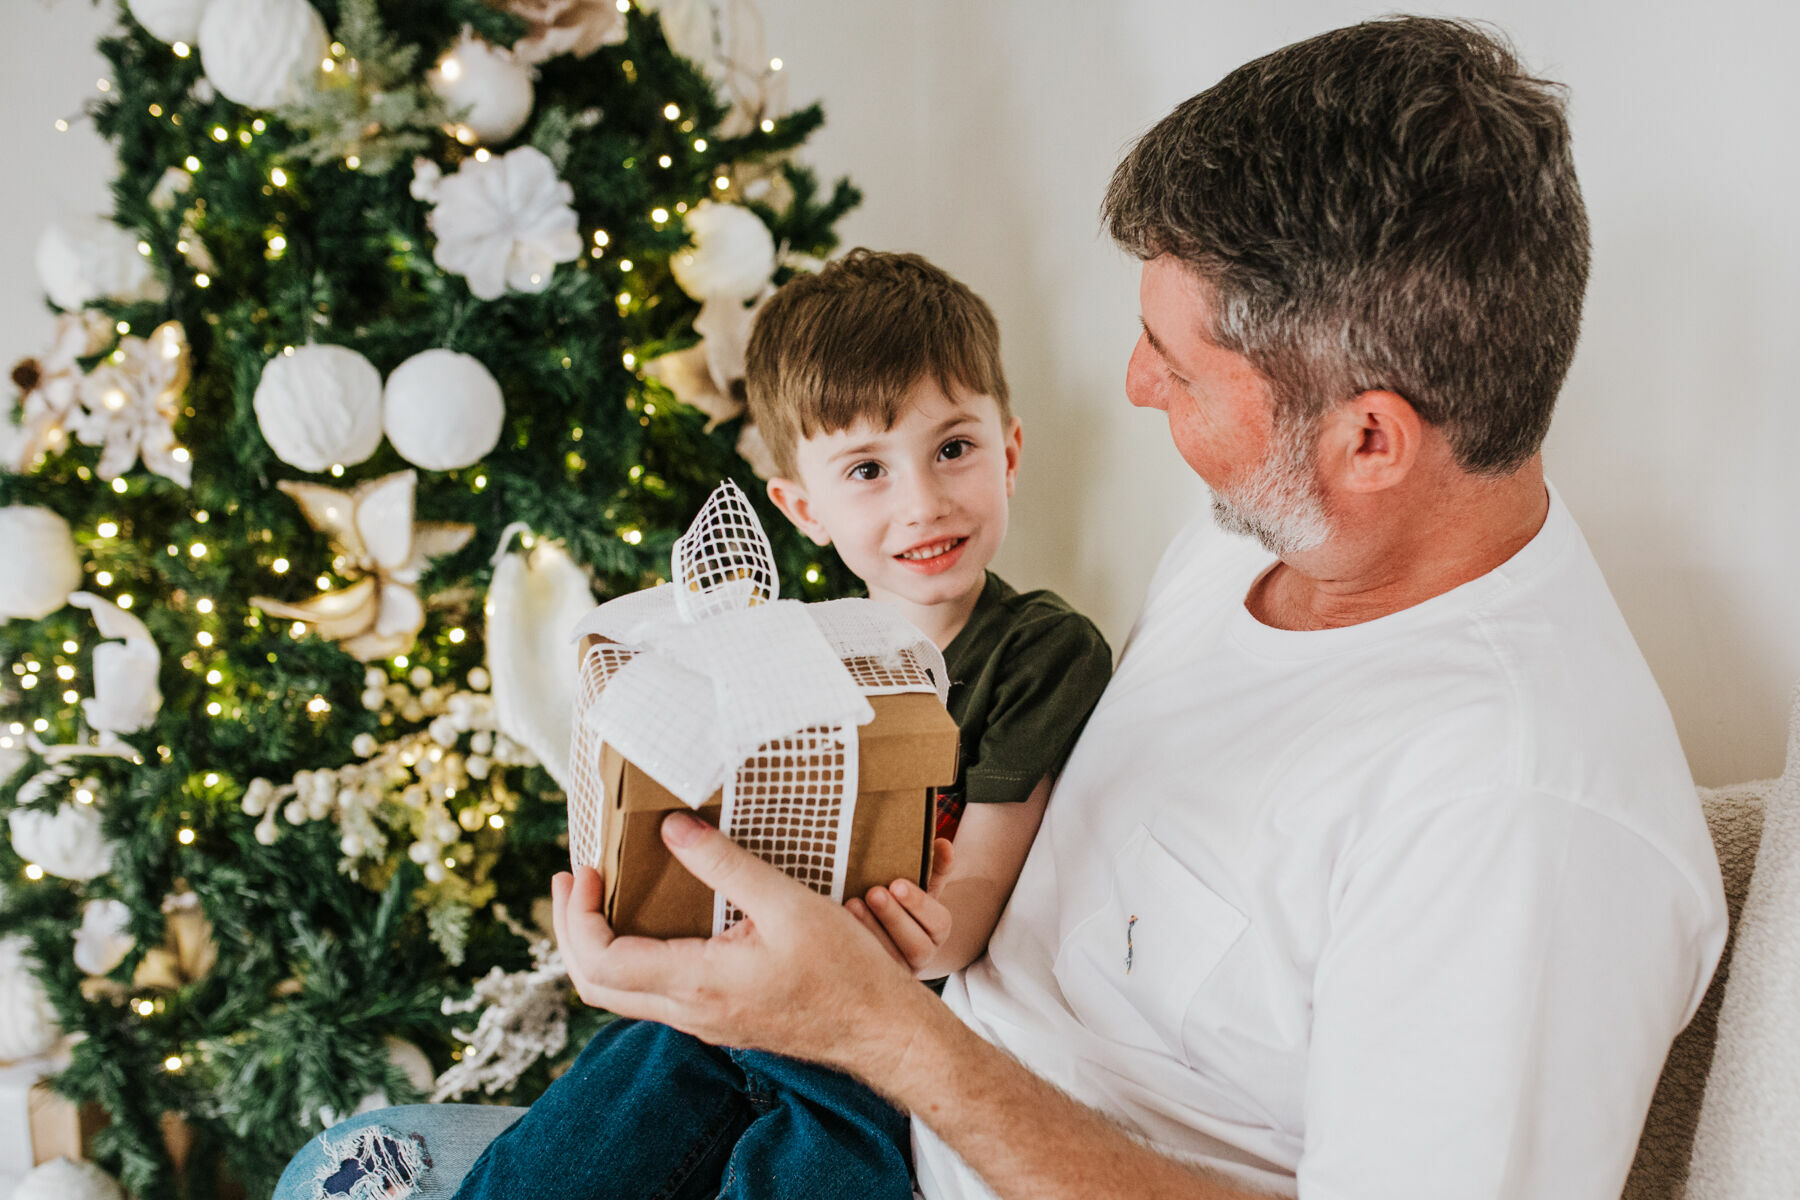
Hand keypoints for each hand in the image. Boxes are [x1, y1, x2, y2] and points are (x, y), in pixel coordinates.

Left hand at [550, 812, 934, 1072]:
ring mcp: (703, 1022)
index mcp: (698, 985)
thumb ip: (726, 864)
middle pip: (595, 986)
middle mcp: (690, 1012)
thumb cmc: (846, 971)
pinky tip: (651, 922)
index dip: (578, 918)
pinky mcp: (719, 1019)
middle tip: (572, 881)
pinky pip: (653, 995)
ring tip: (601, 897)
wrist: (882, 1031)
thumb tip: (673, 828)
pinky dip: (632, 957)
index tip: (586, 872)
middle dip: (570, 932)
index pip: (601, 962)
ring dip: (597, 946)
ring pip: (621, 995)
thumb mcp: (788, 904)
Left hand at [846, 837, 954, 974]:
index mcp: (936, 930)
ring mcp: (897, 971)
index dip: (919, 903)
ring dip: (871, 930)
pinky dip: (852, 946)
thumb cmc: (901, 901)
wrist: (880, 931)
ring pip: (890, 959)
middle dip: (894, 918)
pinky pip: (864, 970)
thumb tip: (943, 843)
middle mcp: (922, 956)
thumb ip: (934, 866)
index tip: (896, 883)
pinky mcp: (871, 979)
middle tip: (874, 892)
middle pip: (917, 946)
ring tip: (852, 904)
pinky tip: (837, 925)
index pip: (938, 921)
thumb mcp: (920, 884)